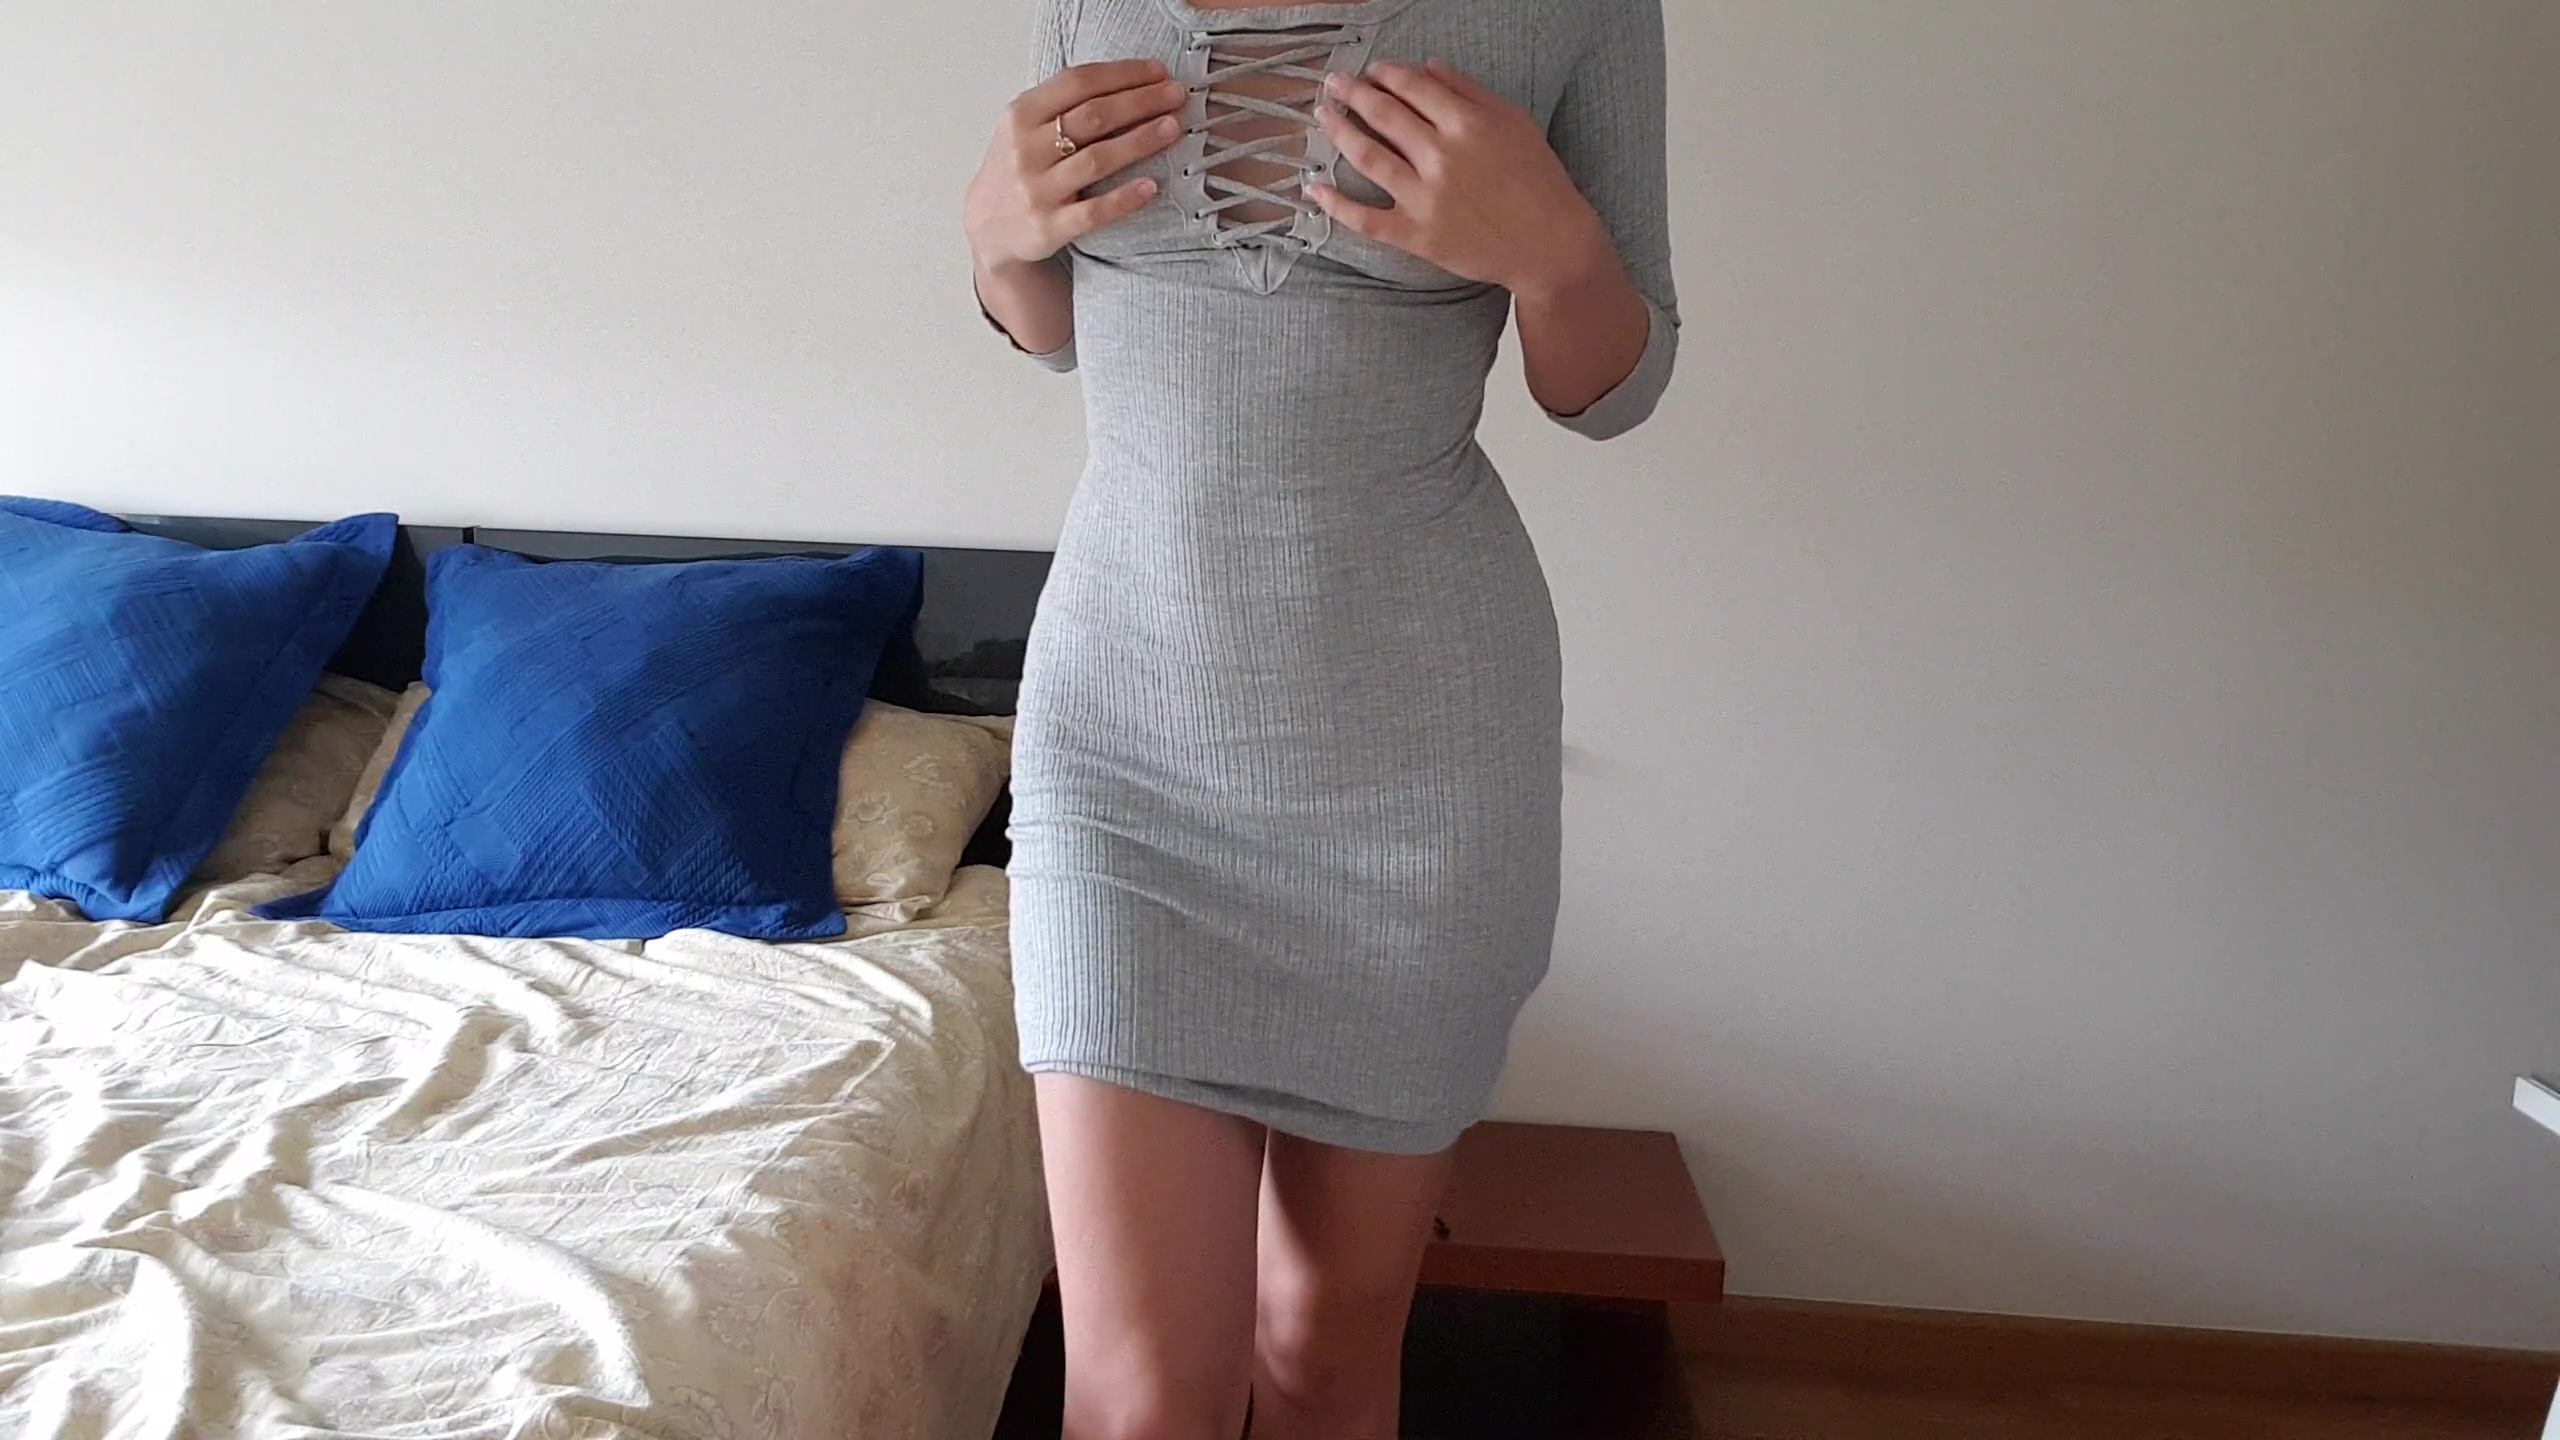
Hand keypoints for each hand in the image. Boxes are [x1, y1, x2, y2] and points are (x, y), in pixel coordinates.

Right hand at [965, 60, 1185, 274]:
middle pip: (1093, 116)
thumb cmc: (1020, 168)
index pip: (1078, 82)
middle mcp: (1026, 149)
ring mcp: (1036, 190)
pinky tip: (1151, 186)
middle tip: (1176, 96)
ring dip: (1140, 141)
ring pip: (1097, 159)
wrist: (989, 227)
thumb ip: (1063, 104)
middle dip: (1141, 102)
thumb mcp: (1026, 127)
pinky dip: (1124, 198)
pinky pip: (1093, 212)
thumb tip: (1131, 81)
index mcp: (1021, 115)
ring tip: (1173, 129)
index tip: (1159, 72)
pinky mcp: (1048, 227)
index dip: (1123, 74)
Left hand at [1310, 60, 1616, 299]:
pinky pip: (1364, 218)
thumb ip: (1469, 91)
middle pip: (1383, 114)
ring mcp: (1425, 197)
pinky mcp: (1416, 235)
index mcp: (1467, 123)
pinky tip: (1313, 187)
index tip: (1372, 71)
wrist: (1549, 244)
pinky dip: (1335, 203)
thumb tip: (1427, 66)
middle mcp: (1442, 156)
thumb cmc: (1537, 180)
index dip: (1386, 74)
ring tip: (1322, 114)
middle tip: (1334, 83)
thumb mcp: (1513, 122)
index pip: (1412, 87)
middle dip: (1352, 93)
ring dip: (1337, 130)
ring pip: (1367, 156)